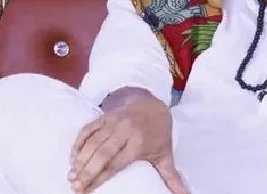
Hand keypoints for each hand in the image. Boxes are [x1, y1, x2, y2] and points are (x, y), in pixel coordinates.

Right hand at [69, 91, 187, 193]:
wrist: (154, 105)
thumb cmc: (159, 134)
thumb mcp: (165, 155)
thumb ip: (171, 177)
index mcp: (140, 143)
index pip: (116, 163)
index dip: (100, 177)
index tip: (87, 191)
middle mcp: (126, 131)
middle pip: (102, 153)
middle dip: (87, 171)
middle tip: (75, 186)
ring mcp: (115, 121)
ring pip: (93, 141)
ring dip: (79, 158)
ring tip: (71, 175)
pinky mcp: (106, 115)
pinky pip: (88, 128)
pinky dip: (78, 142)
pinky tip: (73, 157)